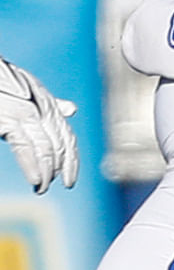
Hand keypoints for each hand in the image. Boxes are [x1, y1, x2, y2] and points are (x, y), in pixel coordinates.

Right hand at [0, 57, 78, 193]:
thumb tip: (72, 110)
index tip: (70, 179)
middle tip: (54, 186)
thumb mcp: (33, 89)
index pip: (67, 138)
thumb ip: (52, 104)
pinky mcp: (8, 121)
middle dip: (59, 169)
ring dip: (46, 173)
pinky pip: (25, 147)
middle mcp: (42, 111)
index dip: (71, 160)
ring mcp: (25, 116)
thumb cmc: (5, 81)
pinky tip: (35, 180)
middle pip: (59, 146)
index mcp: (49, 106)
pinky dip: (31, 166)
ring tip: (42, 188)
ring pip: (45, 150)